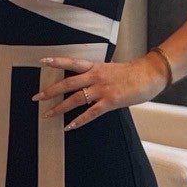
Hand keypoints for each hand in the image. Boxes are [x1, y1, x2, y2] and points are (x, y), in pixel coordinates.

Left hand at [34, 55, 166, 129]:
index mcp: (95, 66)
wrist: (149, 74)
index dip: (57, 61)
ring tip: (47, 114)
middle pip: (68, 83)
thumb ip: (96, 75)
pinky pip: (91, 113)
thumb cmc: (132, 73)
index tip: (42, 60)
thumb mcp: (110, 69)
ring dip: (60, 107)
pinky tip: (69, 126)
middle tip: (36, 97)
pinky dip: (79, 120)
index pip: (72, 62)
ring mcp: (103, 89)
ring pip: (76, 99)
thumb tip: (84, 83)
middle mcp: (96, 76)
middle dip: (51, 91)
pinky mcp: (111, 101)